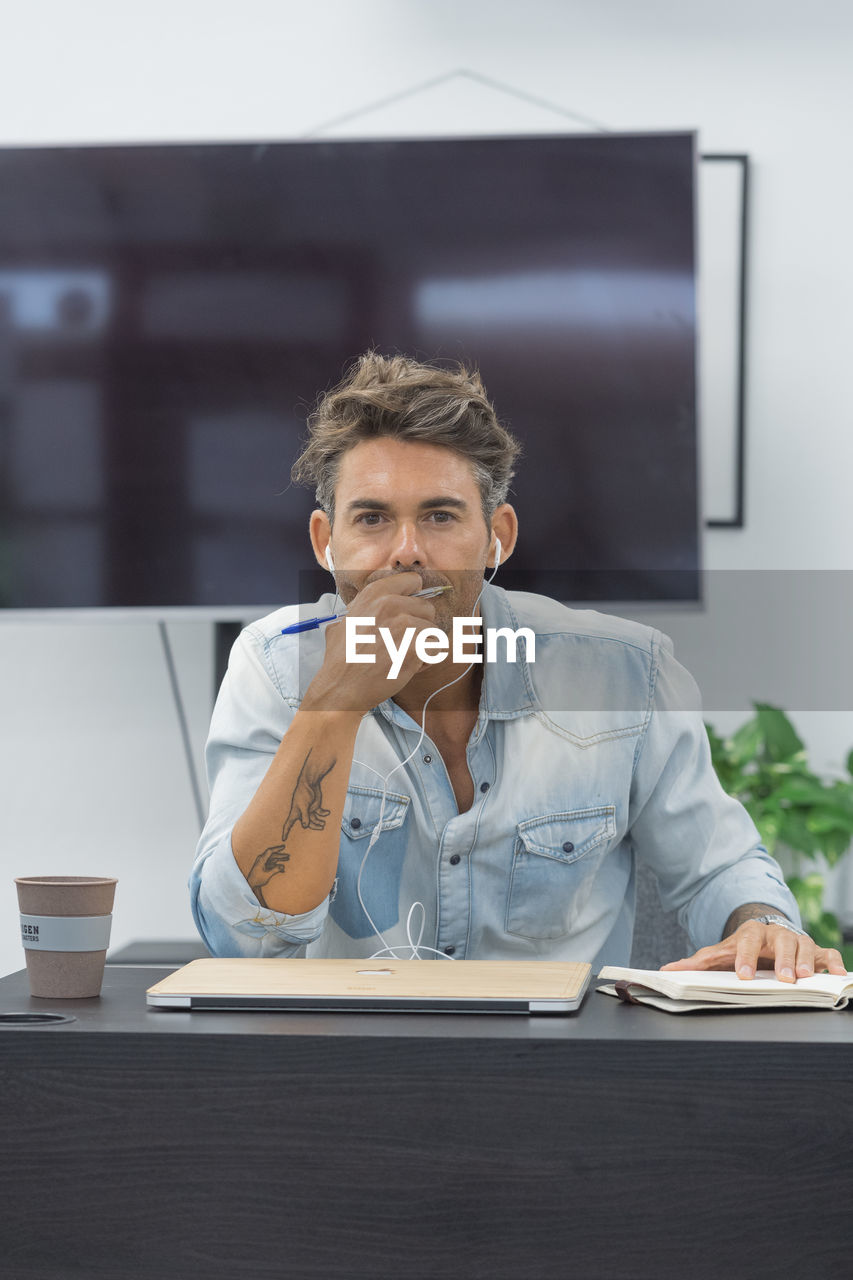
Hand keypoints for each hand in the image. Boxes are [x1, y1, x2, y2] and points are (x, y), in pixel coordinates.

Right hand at [303, 571, 437, 715]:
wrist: (341, 687)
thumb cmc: (342, 659)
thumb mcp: (345, 622)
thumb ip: (365, 608)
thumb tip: (377, 604)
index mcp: (374, 594)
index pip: (413, 580)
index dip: (414, 598)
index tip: (408, 612)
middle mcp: (389, 604)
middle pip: (428, 607)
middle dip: (420, 626)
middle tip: (402, 643)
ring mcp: (403, 624)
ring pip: (434, 630)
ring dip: (424, 646)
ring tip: (403, 657)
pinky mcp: (414, 647)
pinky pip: (437, 648)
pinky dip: (427, 661)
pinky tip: (407, 667)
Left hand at [660, 919, 846, 982]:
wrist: (765, 931)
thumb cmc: (741, 947)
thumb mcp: (720, 952)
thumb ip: (697, 962)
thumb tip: (667, 971)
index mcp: (751, 934)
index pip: (747, 943)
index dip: (745, 958)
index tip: (743, 976)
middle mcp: (777, 935)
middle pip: (781, 943)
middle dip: (784, 960)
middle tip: (785, 978)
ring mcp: (797, 941)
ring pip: (806, 946)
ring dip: (808, 962)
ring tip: (807, 978)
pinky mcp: (815, 951)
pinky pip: (828, 955)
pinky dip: (834, 963)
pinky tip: (839, 975)